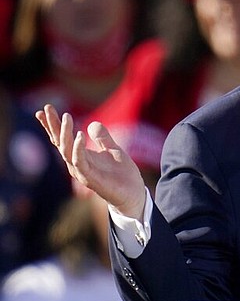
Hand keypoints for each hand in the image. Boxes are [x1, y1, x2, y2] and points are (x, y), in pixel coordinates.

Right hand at [36, 104, 146, 219]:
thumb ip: (103, 138)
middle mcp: (77, 163)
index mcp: (81, 156)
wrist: (133, 193)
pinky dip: (78, 148)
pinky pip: (80, 162)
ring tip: (65, 117)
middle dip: (53, 125)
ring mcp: (82, 172)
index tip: (45, 109)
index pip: (62, 139)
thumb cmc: (122, 174)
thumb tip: (92, 124)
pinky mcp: (90, 179)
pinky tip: (80, 134)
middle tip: (48, 107)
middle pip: (60, 142)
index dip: (53, 125)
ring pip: (66, 151)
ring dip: (65, 134)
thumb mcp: (113, 150)